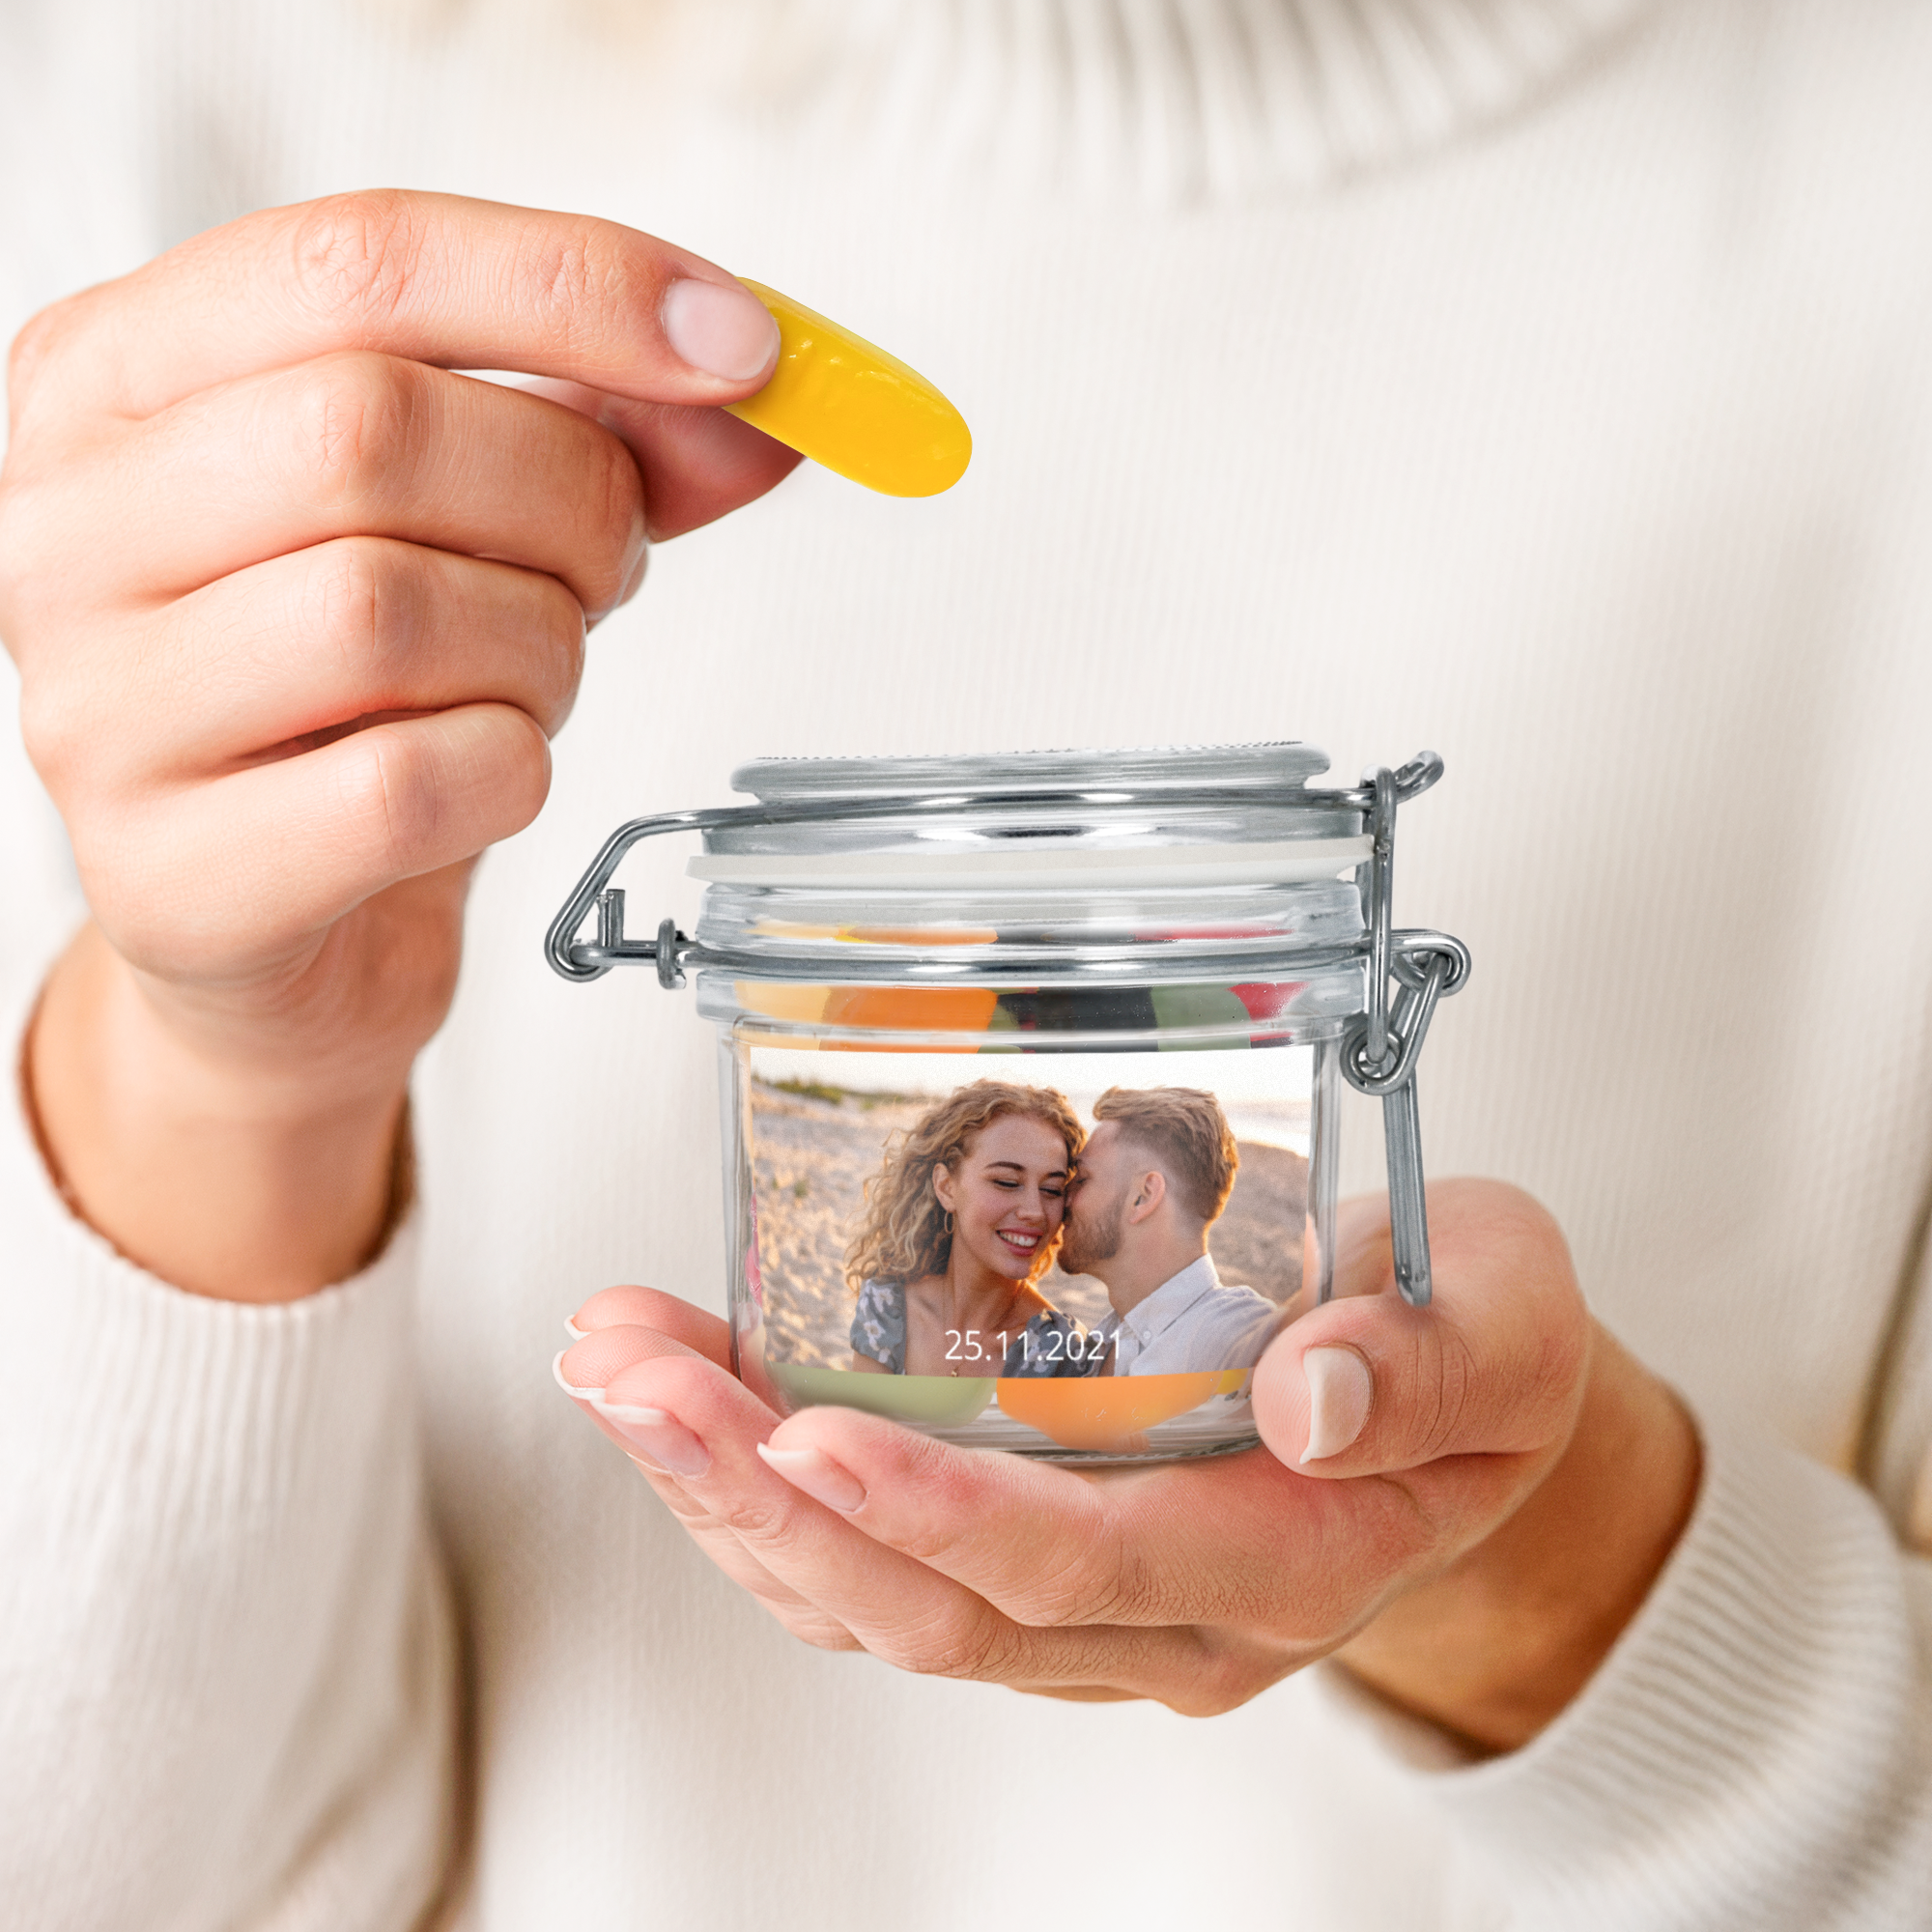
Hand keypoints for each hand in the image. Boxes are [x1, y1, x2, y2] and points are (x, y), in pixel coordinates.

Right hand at [0, 191, 798, 1298]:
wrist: (285, 926)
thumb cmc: (364, 696)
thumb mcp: (473, 515)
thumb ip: (608, 429)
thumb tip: (755, 397)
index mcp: (115, 376)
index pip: (354, 262)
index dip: (576, 286)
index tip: (742, 346)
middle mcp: (63, 525)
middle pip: (372, 431)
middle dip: (569, 499)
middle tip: (607, 565)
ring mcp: (95, 709)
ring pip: (389, 610)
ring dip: (541, 649)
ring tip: (527, 676)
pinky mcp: (174, 877)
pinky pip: (412, 785)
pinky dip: (510, 772)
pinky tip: (483, 775)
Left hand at [557, 1180, 1698, 1750]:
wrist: (1459, 1403)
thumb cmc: (1475, 1343)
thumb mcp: (1510, 1319)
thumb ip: (1432, 1359)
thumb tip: (1309, 1396)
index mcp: (1285, 1557)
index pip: (1084, 1568)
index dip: (935, 1517)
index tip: (807, 1434)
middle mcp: (1165, 1619)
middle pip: (932, 1609)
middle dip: (760, 1497)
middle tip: (635, 1378)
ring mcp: (1089, 1609)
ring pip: (872, 1600)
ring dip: (726, 1490)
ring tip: (619, 1364)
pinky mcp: (1034, 1563)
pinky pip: (873, 1563)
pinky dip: (763, 1486)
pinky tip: (688, 1392)